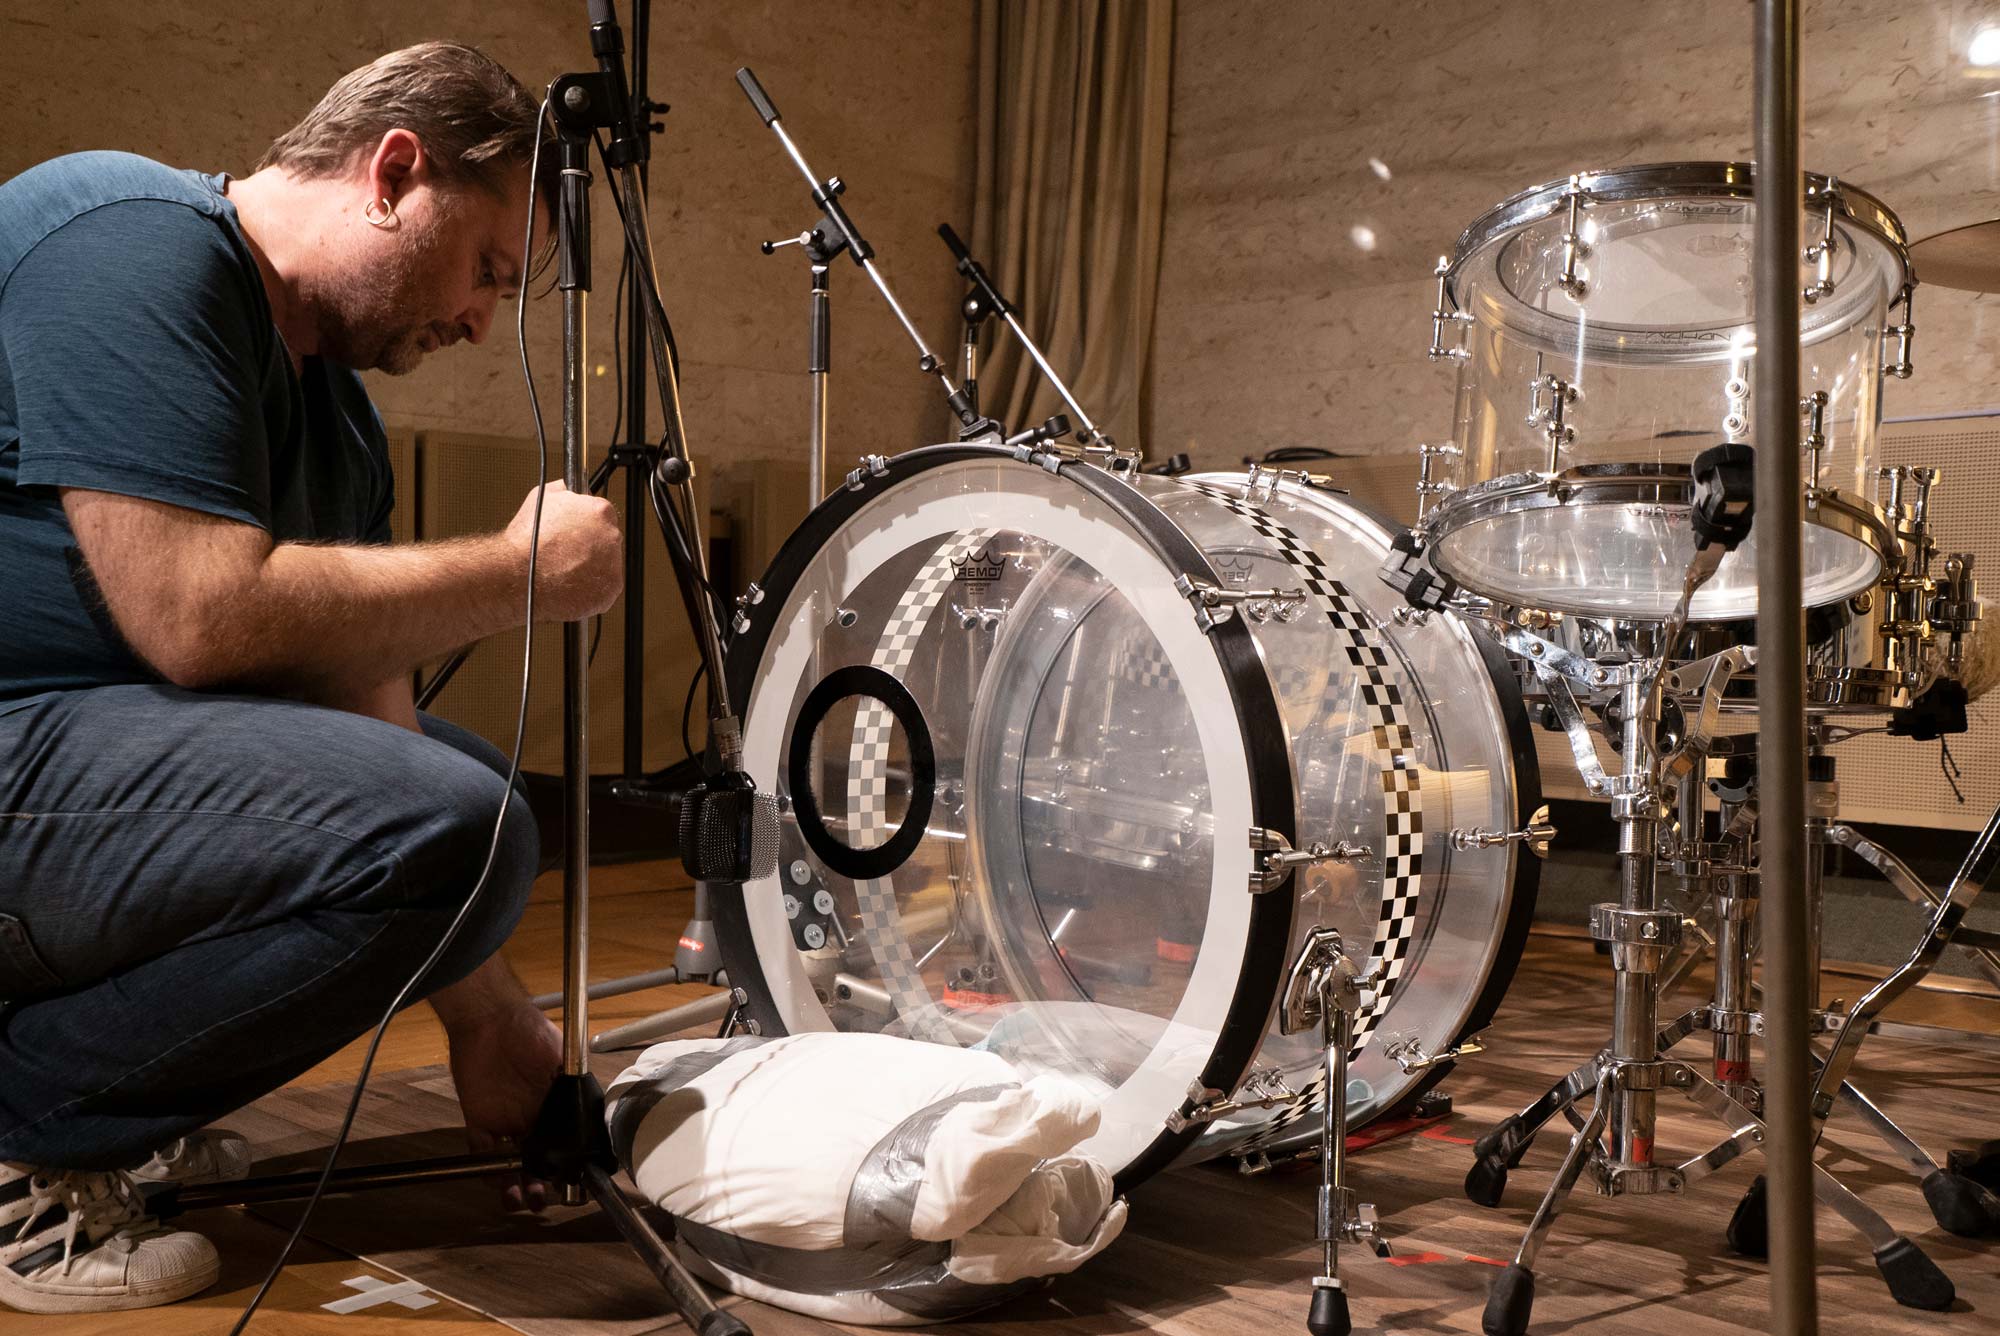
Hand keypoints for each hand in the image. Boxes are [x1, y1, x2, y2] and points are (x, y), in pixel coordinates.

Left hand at [444, 995, 563, 1211]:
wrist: (489, 1018)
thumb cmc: (529, 1030)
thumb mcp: (562, 1054)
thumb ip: (573, 1083)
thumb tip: (592, 1114)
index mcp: (554, 1104)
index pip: (563, 1141)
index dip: (567, 1163)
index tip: (574, 1182)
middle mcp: (531, 1117)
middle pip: (538, 1158)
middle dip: (543, 1182)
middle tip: (546, 1199)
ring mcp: (504, 1120)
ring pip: (510, 1162)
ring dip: (516, 1184)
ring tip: (521, 1199)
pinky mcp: (479, 1120)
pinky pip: (481, 1151)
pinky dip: (487, 1169)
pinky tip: (498, 1182)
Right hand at [506, 481, 622, 621]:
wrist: (520, 574)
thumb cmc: (527, 540)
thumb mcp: (542, 497)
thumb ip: (565, 490)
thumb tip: (570, 488)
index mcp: (600, 511)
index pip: (603, 516)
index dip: (586, 525)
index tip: (575, 534)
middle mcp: (612, 536)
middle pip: (607, 541)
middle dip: (591, 546)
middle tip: (567, 553)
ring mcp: (614, 564)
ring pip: (607, 565)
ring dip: (591, 568)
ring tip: (565, 570)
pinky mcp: (610, 589)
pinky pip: (605, 589)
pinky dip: (591, 589)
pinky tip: (571, 585)